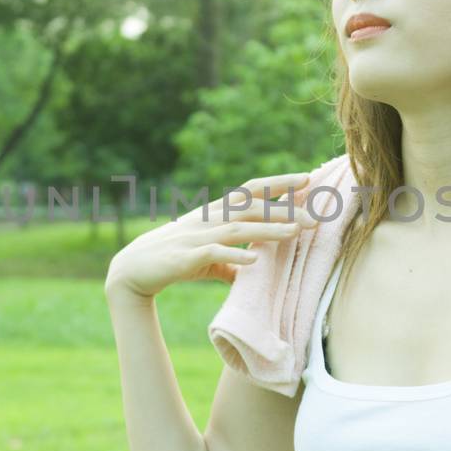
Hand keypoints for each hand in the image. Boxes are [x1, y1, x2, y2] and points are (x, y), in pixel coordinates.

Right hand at [105, 172, 318, 300]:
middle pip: (251, 207)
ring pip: (238, 229)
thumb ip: (233, 261)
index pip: (252, 191)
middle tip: (315, 216)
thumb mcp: (210, 258)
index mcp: (217, 212)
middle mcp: (210, 218)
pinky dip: (234, 257)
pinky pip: (214, 254)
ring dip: (267, 230)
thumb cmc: (176, 259)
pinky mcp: (187, 257)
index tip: (307, 179)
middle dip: (284, 210)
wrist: (135, 268)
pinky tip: (254, 263)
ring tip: (294, 232)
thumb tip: (258, 271)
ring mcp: (198, 236)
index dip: (278, 184)